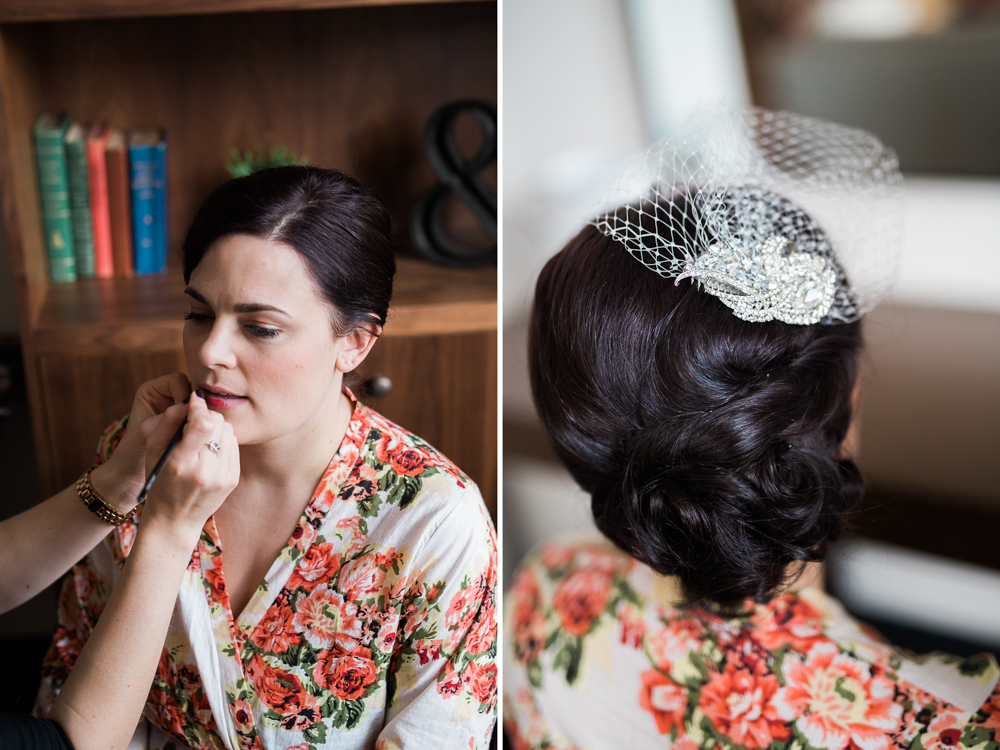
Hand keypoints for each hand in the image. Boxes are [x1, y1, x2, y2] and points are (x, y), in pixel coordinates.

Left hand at [93, 374, 191, 507]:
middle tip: (195, 428)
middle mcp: (165, 396)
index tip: (184, 419)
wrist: (131, 474)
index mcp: (151, 390)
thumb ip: (170, 417)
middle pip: (192, 392)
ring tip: (197, 436)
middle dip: (195, 409)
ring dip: (200, 419)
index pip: (178, 381)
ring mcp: (176, 409)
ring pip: (199, 406)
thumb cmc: (133, 452)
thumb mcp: (150, 432)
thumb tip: (195, 406)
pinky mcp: (184, 423)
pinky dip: (201, 428)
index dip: (184, 397)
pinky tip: (200, 440)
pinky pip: (200, 419)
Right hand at [140, 392, 239, 541]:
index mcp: (181, 463)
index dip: (199, 407)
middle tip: (195, 420)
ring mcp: (223, 476)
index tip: (194, 401)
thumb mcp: (153, 451)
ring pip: (228, 432)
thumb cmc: (159, 480)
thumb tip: (192, 399)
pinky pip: (233, 445)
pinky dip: (223, 441)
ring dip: (216, 428)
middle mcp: (206, 471)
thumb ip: (169, 421)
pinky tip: (210, 450)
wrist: (175, 520)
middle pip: (218, 424)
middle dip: (207, 416)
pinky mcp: (233, 479)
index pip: (203, 424)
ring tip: (201, 437)